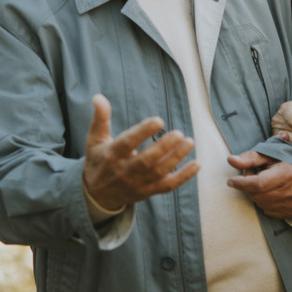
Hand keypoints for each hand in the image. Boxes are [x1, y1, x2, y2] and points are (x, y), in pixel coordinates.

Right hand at [83, 94, 199, 209]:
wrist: (97, 195)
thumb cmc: (98, 160)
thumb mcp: (94, 139)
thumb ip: (100, 118)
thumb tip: (98, 97)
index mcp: (112, 155)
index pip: (128, 143)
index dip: (143, 132)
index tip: (158, 120)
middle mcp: (125, 171)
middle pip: (146, 161)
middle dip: (164, 147)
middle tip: (179, 133)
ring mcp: (138, 183)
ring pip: (159, 173)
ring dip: (176, 158)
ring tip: (189, 142)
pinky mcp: (149, 191)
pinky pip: (168, 186)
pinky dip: (184, 176)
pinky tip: (197, 164)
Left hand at [226, 151, 291, 218]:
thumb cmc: (288, 160)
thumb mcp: (270, 154)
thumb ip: (250, 158)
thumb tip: (230, 160)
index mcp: (286, 174)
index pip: (258, 184)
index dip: (242, 183)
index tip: (231, 181)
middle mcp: (291, 192)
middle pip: (257, 195)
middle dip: (248, 185)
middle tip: (251, 173)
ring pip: (261, 203)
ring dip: (255, 194)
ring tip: (262, 181)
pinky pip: (268, 211)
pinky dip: (264, 201)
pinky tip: (269, 191)